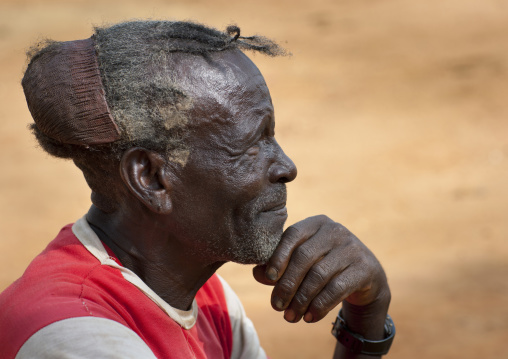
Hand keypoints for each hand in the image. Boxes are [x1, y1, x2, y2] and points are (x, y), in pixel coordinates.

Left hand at [253, 215, 389, 322]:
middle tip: (277, 306)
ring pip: (319, 275)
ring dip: (302, 300)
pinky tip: (310, 318)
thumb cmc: (324, 267)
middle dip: (288, 285)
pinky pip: (337, 289)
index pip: (293, 235)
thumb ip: (279, 266)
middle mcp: (335, 231)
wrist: (366, 278)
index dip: (278, 256)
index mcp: (316, 223)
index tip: (269, 279)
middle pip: (304, 257)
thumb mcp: (302, 263)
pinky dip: (320, 305)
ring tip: (291, 317)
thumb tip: (257, 273)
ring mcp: (352, 248)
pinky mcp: (364, 268)